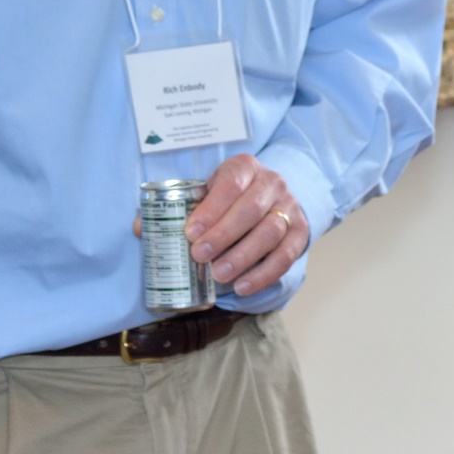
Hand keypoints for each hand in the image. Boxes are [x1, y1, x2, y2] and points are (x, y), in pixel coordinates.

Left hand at [185, 155, 309, 297]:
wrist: (270, 198)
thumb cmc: (230, 198)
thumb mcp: (211, 191)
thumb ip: (190, 207)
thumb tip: (154, 232)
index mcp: (246, 167)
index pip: (231, 184)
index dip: (211, 209)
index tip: (191, 233)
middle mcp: (272, 183)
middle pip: (251, 209)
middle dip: (223, 235)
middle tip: (200, 255)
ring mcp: (289, 207)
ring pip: (270, 232)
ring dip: (242, 257)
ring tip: (219, 275)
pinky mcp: (299, 232)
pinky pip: (285, 256)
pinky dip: (263, 274)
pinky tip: (242, 286)